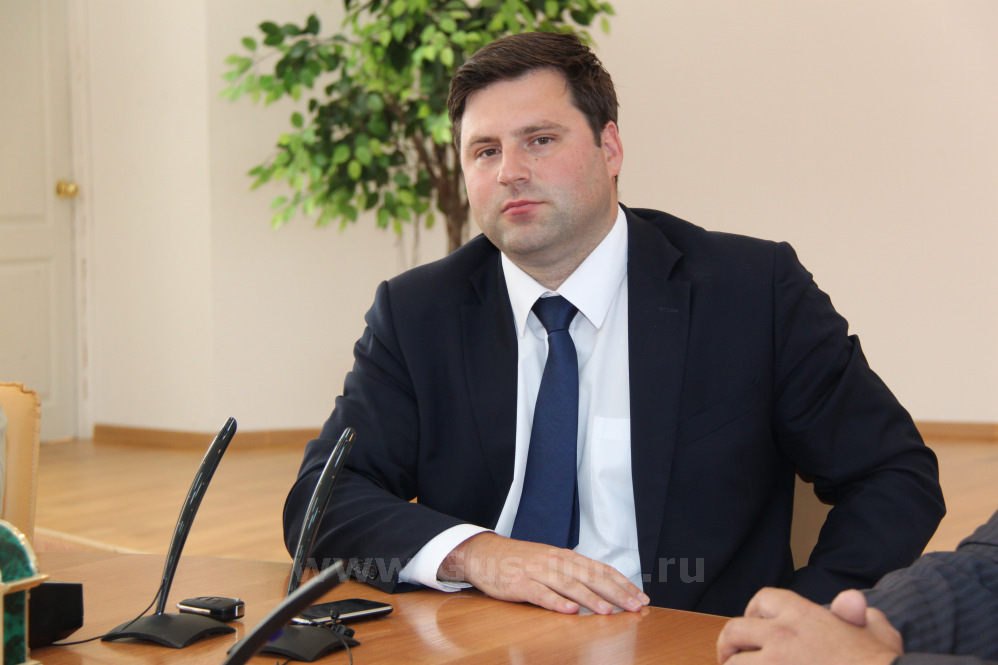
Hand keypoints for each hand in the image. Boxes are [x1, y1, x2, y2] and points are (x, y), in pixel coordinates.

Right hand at [437, 532, 649, 614]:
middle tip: (635, 606)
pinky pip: (541, 594)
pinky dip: (556, 602)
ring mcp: (537, 572)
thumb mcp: (550, 561)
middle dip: (616, 593)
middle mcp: (555, 561)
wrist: (484, 553)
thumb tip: (602, 587)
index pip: (600, 569)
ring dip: (591, 599)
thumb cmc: (519, 560)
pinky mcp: (520, 584)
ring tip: (608, 611)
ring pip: (569, 585)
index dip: (622, 583)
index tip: (640, 596)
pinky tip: (570, 610)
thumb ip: (572, 572)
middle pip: (590, 577)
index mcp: (565, 556)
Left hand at [716, 587, 901, 664]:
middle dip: (728, 643)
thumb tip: (851, 603)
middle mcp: (782, 635)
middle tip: (729, 656)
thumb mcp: (877, 631)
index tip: (755, 625)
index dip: (755, 611)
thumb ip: (859, 614)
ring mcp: (774, 663)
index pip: (763, 599)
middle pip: (735, 630)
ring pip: (734, 664)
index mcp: (804, 616)